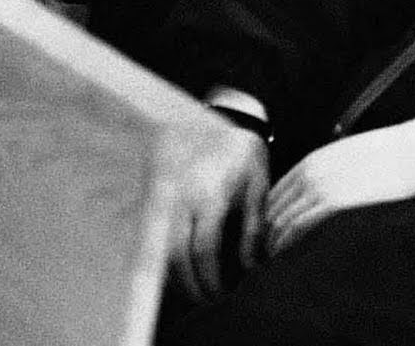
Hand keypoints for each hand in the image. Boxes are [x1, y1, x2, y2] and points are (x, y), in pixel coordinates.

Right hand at [162, 109, 268, 302]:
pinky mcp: (158, 191)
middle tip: (205, 298)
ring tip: (194, 285)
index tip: (219, 294)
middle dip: (189, 284)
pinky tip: (181, 263)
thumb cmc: (242, 152)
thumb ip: (253, 227)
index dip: (209, 278)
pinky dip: (165, 253)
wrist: (218, 116)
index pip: (203, 248)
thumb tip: (249, 267)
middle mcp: (182, 197)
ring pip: (160, 246)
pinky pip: (156, 232)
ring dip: (175, 273)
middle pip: (176, 254)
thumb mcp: (258, 185)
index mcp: (210, 194)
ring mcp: (166, 194)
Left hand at [265, 114, 414, 257]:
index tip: (269, 236)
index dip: (270, 215)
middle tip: (264, 255)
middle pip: (275, 206)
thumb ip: (333, 178)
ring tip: (270, 262)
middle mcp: (313, 170)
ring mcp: (322, 185)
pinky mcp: (335, 202)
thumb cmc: (393, 161)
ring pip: (283, 219)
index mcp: (316, 160)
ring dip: (273, 242)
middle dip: (266, 231)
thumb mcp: (354, 161)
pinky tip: (286, 257)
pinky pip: (300, 226)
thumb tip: (324, 199)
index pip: (278, 191)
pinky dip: (288, 243)